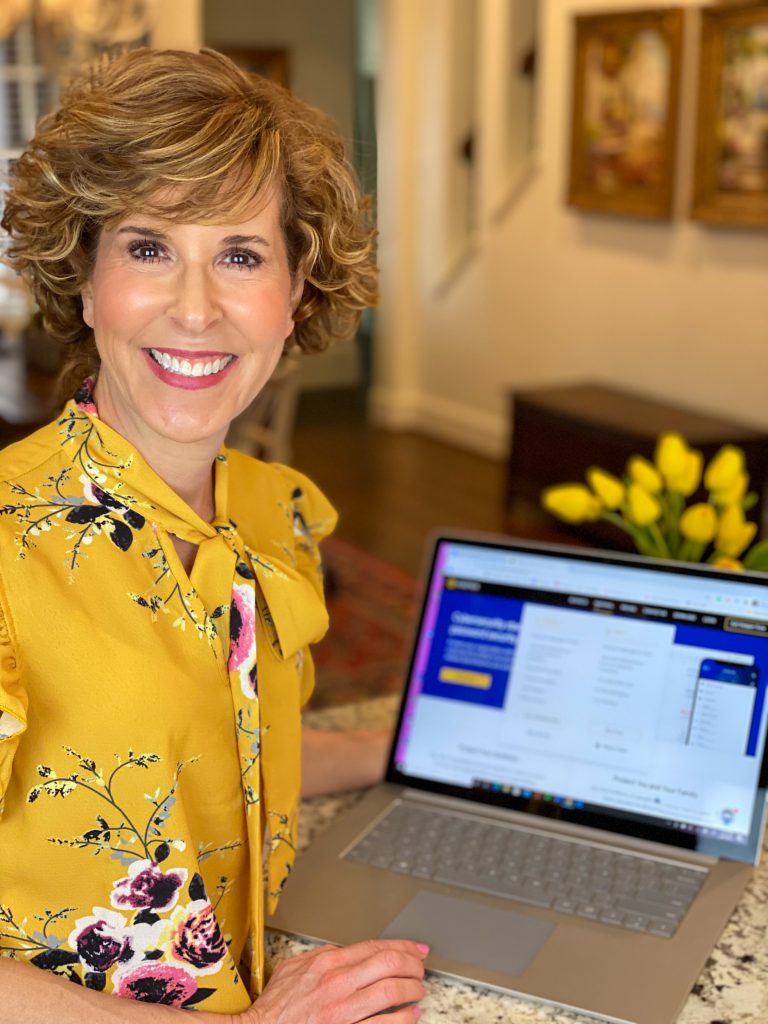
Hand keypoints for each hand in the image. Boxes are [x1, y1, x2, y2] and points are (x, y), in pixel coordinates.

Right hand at [242, 938, 427, 1023]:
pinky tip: (411, 1014)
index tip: (416, 949)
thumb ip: (322, 956)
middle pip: (389, 965)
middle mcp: (338, 984)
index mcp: (328, 963)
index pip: (376, 947)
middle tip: (421, 968)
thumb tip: (343, 951)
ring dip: (412, 990)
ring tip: (419, 990)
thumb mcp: (294, 967)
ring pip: (391, 992)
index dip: (403, 946)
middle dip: (412, 964)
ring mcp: (344, 1011)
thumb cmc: (276, 1006)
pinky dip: (403, 1019)